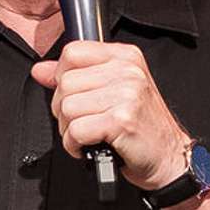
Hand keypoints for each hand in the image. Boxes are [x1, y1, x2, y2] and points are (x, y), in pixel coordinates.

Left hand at [31, 40, 188, 189]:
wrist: (168, 157)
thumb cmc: (142, 127)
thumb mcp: (112, 91)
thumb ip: (76, 76)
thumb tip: (41, 70)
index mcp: (125, 57)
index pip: (72, 52)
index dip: (62, 77)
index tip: (75, 95)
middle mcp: (128, 71)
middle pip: (65, 83)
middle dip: (64, 110)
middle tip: (84, 122)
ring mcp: (126, 94)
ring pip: (67, 107)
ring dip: (69, 130)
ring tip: (89, 135)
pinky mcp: (121, 120)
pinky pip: (76, 130)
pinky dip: (75, 144)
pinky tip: (90, 146)